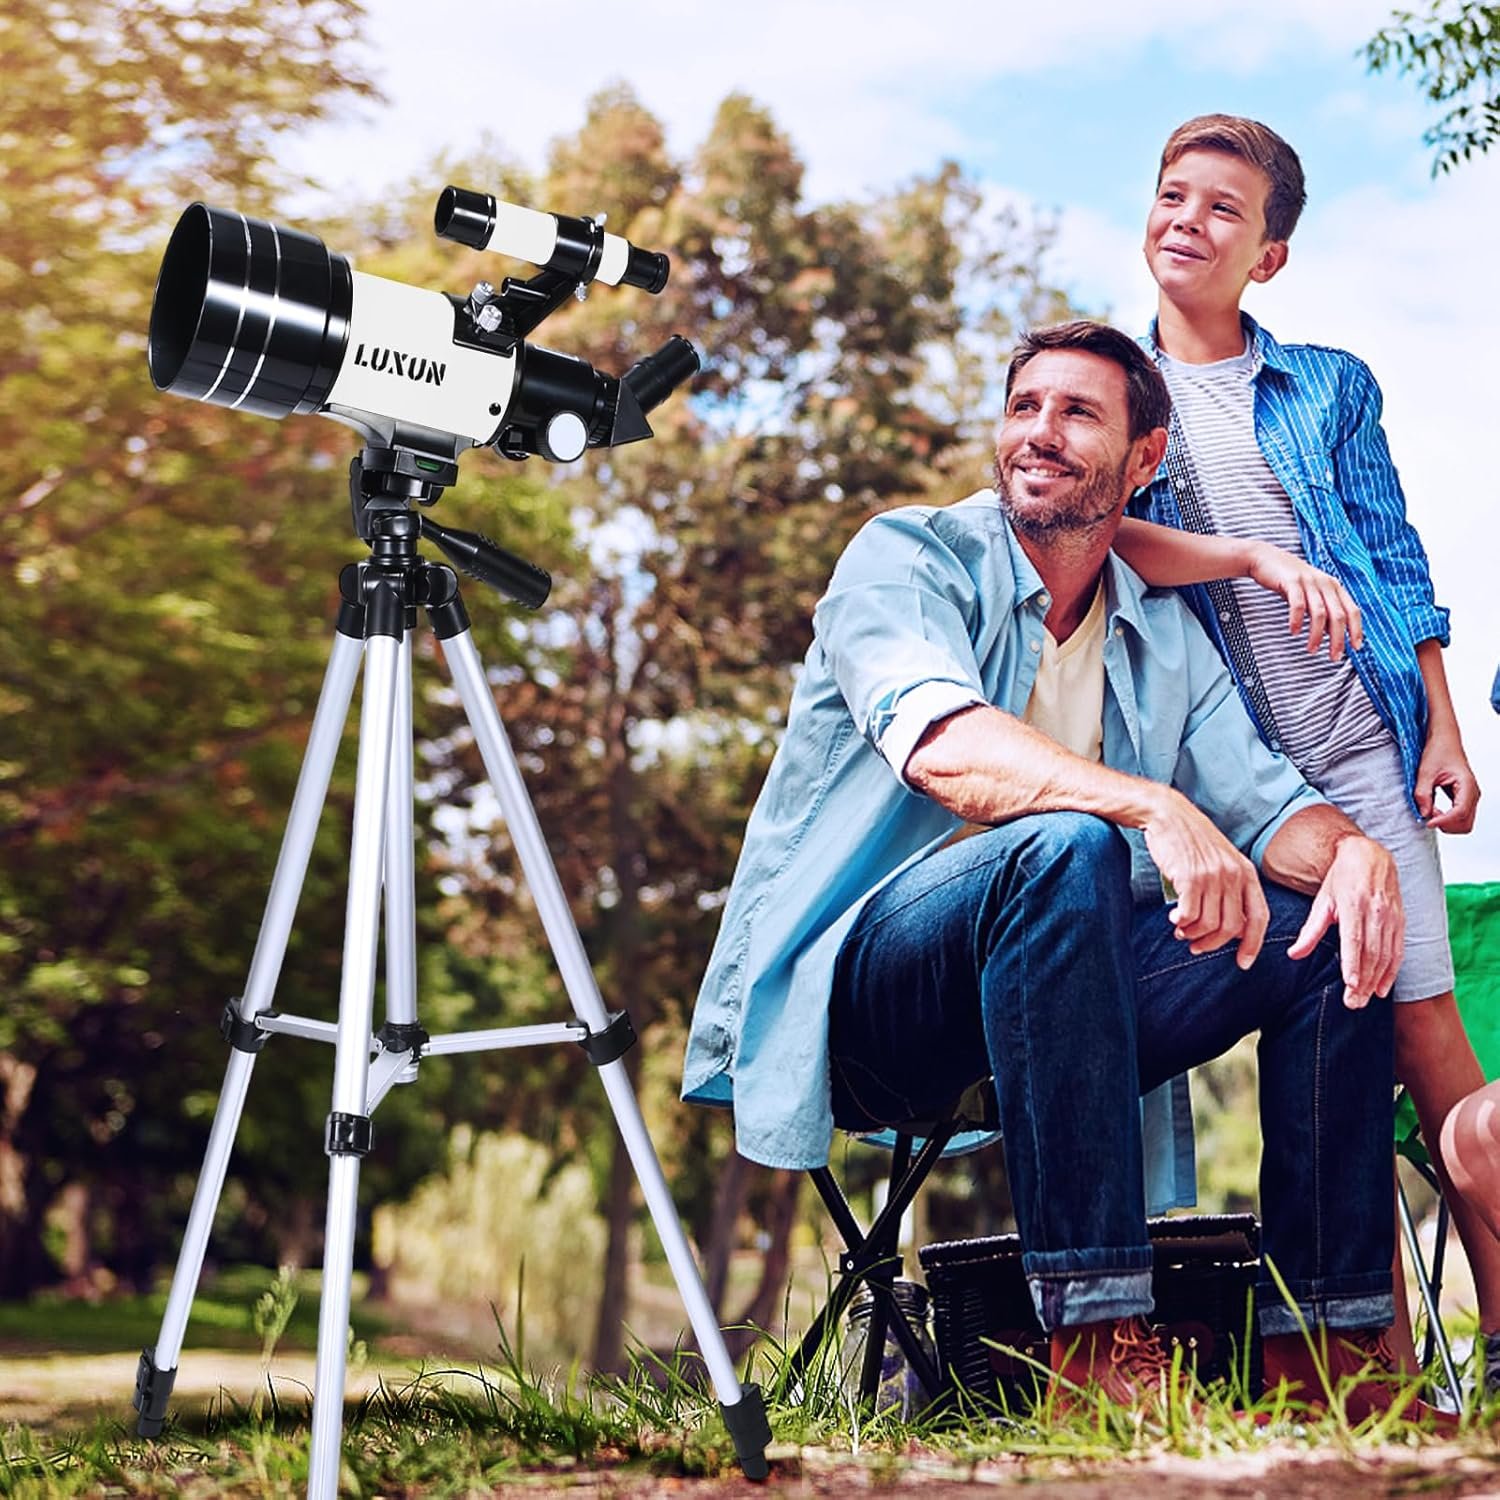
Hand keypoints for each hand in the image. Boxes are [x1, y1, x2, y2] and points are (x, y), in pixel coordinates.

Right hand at [1141, 787, 1268, 967]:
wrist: (1167, 814)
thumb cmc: (1191, 840)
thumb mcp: (1221, 860)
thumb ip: (1229, 889)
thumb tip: (1230, 928)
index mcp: (1246, 872)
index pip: (1259, 917)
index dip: (1253, 944)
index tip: (1243, 963)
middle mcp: (1233, 875)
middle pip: (1231, 927)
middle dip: (1212, 944)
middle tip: (1195, 946)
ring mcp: (1212, 876)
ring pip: (1209, 924)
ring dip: (1193, 935)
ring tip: (1181, 931)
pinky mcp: (1190, 877)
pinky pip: (1189, 915)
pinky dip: (1181, 923)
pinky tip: (1173, 918)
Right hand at [1246, 543, 1362, 662]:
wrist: (1264, 558)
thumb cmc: (1288, 579)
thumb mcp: (1310, 592)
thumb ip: (1323, 609)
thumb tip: (1332, 632)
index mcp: (1334, 586)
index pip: (1352, 610)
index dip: (1356, 630)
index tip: (1356, 647)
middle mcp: (1325, 583)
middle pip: (1338, 616)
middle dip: (1338, 639)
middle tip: (1333, 657)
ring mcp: (1309, 582)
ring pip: (1320, 613)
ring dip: (1317, 635)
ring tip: (1312, 649)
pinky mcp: (1292, 581)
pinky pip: (1298, 605)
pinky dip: (1298, 621)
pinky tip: (1294, 632)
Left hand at [1287, 835, 1403, 1006]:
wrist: (1370, 856)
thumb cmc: (1341, 879)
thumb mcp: (1322, 901)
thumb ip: (1310, 930)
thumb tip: (1294, 955)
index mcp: (1354, 904)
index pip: (1354, 939)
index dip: (1354, 963)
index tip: (1350, 985)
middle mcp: (1376, 912)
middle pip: (1371, 953)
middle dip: (1364, 981)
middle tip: (1354, 1003)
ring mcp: (1392, 917)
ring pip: (1386, 955)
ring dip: (1376, 980)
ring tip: (1365, 1000)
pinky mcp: (1401, 921)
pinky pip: (1398, 951)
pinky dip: (1392, 971)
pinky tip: (1383, 987)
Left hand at [1415, 728, 1479, 832]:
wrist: (1444, 741)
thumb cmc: (1438, 751)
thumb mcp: (1425, 772)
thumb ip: (1423, 793)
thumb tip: (1424, 814)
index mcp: (1467, 785)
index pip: (1460, 813)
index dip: (1444, 821)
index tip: (1428, 821)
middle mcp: (1473, 793)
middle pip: (1465, 824)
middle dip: (1446, 825)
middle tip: (1429, 814)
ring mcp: (1470, 797)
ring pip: (1464, 823)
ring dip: (1447, 823)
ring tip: (1431, 811)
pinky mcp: (1464, 798)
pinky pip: (1460, 817)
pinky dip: (1448, 819)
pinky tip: (1435, 810)